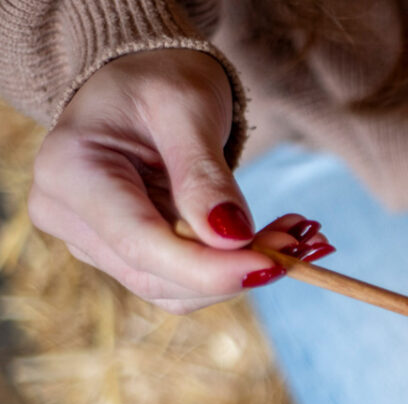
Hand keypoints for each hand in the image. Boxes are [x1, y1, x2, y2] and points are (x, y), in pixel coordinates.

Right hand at [28, 48, 278, 312]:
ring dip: (242, 271)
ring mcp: (95, 242)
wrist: (143, 77)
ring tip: (296, 235)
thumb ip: (204, 175)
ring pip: (177, 289)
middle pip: (160, 276)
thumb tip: (232, 238)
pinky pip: (185, 278)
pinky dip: (234, 266)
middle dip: (236, 268)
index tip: (274, 265)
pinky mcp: (127, 254)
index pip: (141, 244)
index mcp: (70, 173)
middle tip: (305, 241)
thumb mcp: (186, 108)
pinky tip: (274, 238)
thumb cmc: (159, 78)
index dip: (209, 268)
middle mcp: (70, 218)